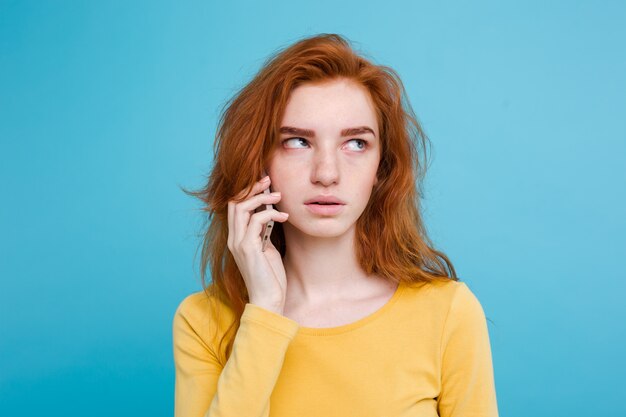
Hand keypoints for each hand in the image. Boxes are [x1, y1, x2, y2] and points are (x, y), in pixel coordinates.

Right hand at [227, 176, 289, 313]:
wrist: (269, 300)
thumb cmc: (271, 277)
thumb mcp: (267, 249)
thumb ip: (263, 233)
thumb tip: (270, 215)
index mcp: (237, 238)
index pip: (234, 206)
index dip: (247, 191)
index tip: (265, 183)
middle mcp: (233, 239)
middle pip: (234, 202)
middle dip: (252, 188)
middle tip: (269, 180)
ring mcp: (238, 243)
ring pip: (242, 207)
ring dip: (261, 198)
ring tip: (279, 196)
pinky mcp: (248, 249)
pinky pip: (256, 221)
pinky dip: (271, 214)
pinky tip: (285, 217)